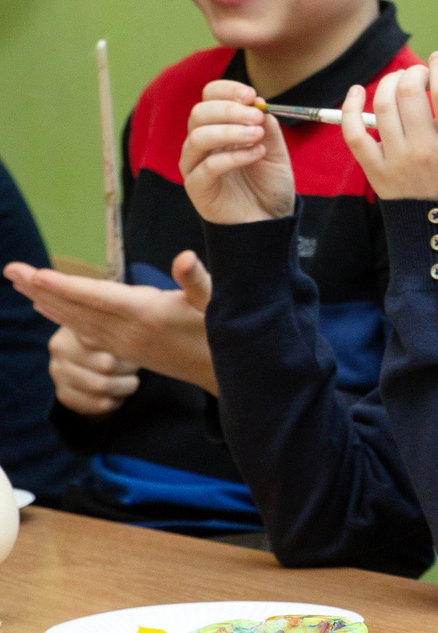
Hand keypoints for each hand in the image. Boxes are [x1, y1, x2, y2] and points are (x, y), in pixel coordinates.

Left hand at [5, 256, 218, 397]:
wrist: (222, 375)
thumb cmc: (221, 333)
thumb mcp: (215, 302)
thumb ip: (197, 279)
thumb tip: (184, 257)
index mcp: (147, 314)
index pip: (97, 297)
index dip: (65, 285)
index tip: (35, 274)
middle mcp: (128, 332)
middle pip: (77, 308)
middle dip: (41, 288)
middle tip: (10, 270)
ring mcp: (123, 345)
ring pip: (76, 321)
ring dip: (47, 302)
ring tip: (20, 285)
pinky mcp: (124, 352)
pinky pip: (84, 333)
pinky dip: (62, 318)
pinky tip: (47, 309)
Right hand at [181, 80, 294, 222]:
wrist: (270, 219)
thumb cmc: (269, 183)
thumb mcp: (276, 150)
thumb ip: (267, 127)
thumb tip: (258, 102)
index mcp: (218, 127)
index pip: (208, 98)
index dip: (225, 91)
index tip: (251, 94)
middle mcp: (201, 143)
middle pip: (199, 113)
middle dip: (230, 110)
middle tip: (257, 116)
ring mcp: (195, 165)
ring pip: (198, 137)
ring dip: (230, 131)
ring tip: (257, 136)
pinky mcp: (197, 187)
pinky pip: (207, 166)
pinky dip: (233, 156)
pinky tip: (256, 154)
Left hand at [342, 52, 437, 201]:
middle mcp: (425, 152)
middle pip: (409, 93)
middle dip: (415, 71)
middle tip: (421, 74)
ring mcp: (397, 161)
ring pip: (382, 105)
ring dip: (390, 82)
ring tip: (400, 81)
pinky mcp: (374, 169)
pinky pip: (353, 133)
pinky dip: (350, 107)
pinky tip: (358, 91)